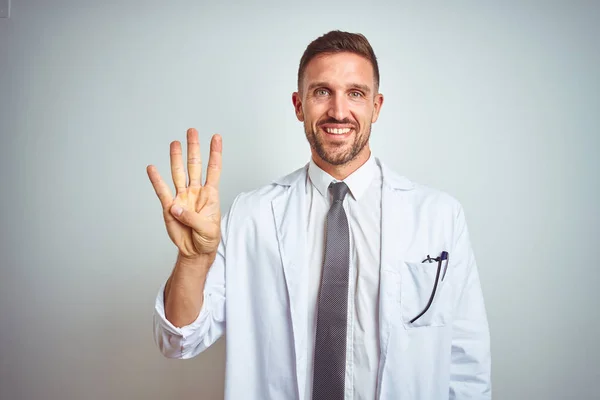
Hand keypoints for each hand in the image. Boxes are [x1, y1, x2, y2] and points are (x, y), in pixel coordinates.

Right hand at [147, 128, 221, 259]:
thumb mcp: (208, 230)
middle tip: (192, 131)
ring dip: (176, 158)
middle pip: (194, 165)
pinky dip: (156, 180)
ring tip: (175, 143)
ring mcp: (182, 198)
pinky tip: (152, 168)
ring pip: (178, 173)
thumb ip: (193, 218)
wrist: (195, 251)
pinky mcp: (169, 207)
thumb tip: (175, 207)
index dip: (215, 154)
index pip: (213, 170)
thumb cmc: (207, 239)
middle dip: (194, 148)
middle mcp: (195, 192)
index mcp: (210, 195)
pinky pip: (162, 191)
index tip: (216, 137)